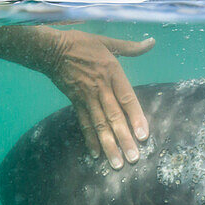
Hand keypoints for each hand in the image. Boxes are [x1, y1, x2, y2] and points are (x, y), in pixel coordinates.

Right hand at [40, 30, 154, 168]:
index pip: (127, 99)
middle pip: (114, 117)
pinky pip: (84, 123)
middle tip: (133, 158)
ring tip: (117, 163)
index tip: (143, 135)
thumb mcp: (108, 41)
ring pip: (100, 125)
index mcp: (113, 73)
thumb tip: (152, 43)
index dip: (136, 118)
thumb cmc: (82, 44)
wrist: (52, 49)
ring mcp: (87, 97)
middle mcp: (101, 88)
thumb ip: (131, 47)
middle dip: (124, 139)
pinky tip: (96, 154)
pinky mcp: (76, 102)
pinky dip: (90, 139)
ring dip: (109, 145)